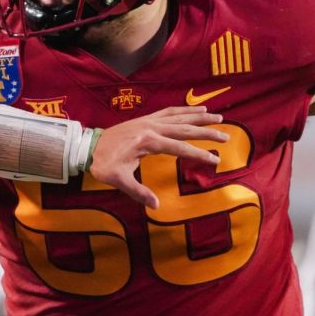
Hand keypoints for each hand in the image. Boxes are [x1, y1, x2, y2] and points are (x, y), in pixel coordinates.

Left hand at [87, 106, 227, 207]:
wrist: (88, 146)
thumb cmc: (103, 164)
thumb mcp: (118, 180)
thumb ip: (138, 191)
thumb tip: (156, 205)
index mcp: (147, 142)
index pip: (179, 148)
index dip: (198, 154)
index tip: (215, 160)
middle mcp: (151, 127)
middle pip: (184, 129)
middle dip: (207, 133)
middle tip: (226, 137)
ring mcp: (148, 121)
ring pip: (179, 117)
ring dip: (199, 116)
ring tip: (218, 116)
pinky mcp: (145, 119)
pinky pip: (168, 112)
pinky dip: (183, 110)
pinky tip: (195, 110)